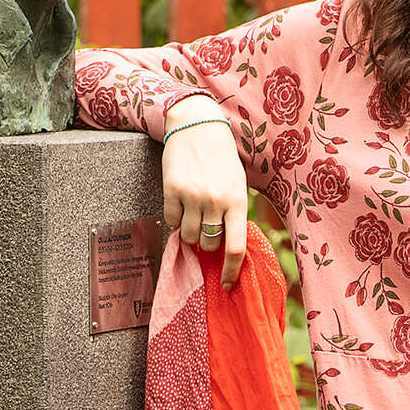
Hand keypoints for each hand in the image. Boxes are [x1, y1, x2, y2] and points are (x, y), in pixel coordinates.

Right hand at [162, 95, 250, 287]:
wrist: (198, 125)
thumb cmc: (222, 159)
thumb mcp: (238, 185)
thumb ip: (234, 214)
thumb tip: (227, 249)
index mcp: (237, 202)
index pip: (236, 247)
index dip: (231, 271)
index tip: (226, 285)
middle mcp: (215, 201)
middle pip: (209, 244)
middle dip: (207, 241)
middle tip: (207, 226)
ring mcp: (192, 196)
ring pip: (187, 236)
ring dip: (190, 232)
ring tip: (194, 214)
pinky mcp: (172, 190)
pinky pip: (170, 221)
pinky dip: (174, 219)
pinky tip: (180, 203)